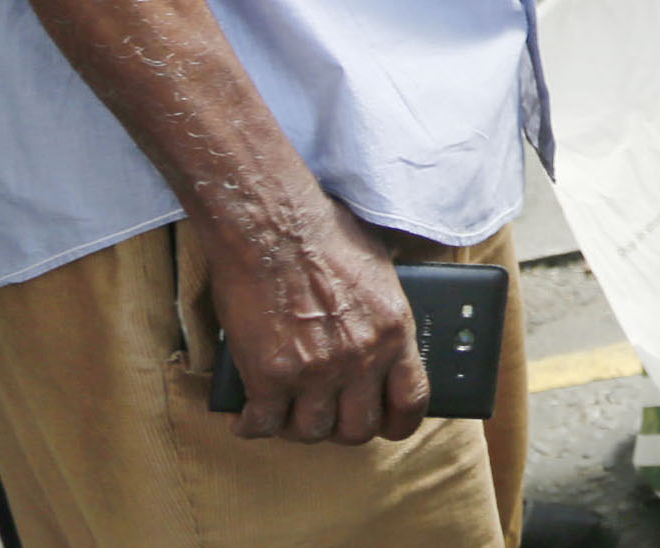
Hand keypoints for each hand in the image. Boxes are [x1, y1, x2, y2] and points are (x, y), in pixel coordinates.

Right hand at [199, 195, 426, 446]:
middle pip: (357, 429)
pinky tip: (248, 415)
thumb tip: (387, 341)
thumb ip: (385, 316)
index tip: (387, 424)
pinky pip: (261, 424)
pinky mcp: (268, 376)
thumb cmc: (324, 236)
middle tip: (328, 415)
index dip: (399, 422)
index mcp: (393, 331)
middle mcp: (359, 358)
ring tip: (288, 412)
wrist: (273, 226)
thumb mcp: (379, 272)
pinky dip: (252, 424)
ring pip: (310, 433)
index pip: (411, 401)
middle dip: (342, 427)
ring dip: (297, 426)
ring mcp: (314, 372)